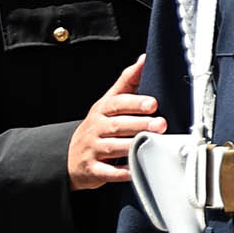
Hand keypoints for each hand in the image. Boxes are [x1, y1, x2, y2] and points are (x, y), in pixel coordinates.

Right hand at [69, 60, 161, 189]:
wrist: (71, 157)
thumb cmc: (98, 127)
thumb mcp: (108, 103)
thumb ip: (127, 82)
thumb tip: (144, 60)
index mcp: (101, 110)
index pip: (117, 103)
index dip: (135, 103)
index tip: (153, 103)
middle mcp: (95, 129)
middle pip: (118, 125)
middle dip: (140, 124)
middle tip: (161, 124)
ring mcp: (92, 150)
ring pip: (113, 148)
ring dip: (134, 146)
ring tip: (153, 143)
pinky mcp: (93, 170)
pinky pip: (108, 172)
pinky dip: (122, 172)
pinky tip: (135, 168)